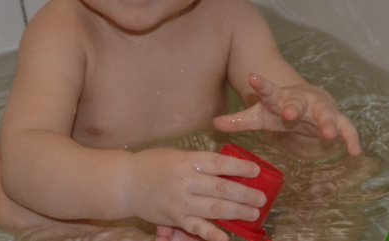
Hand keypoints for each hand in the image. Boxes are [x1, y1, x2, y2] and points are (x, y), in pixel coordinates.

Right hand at [120, 147, 266, 240]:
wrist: (126, 182)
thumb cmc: (153, 164)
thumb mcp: (177, 155)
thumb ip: (200, 163)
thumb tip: (229, 170)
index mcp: (188, 161)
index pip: (220, 164)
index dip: (240, 167)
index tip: (256, 171)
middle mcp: (186, 180)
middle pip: (222, 188)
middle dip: (245, 194)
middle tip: (262, 198)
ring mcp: (180, 201)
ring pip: (214, 208)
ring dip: (237, 212)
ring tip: (254, 213)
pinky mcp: (175, 218)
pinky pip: (196, 227)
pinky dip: (211, 234)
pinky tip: (225, 237)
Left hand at [213, 74, 361, 156]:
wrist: (309, 102)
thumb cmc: (279, 110)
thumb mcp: (259, 116)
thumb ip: (238, 120)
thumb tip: (213, 123)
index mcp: (279, 98)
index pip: (268, 90)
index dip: (260, 85)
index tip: (251, 77)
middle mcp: (301, 101)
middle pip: (297, 102)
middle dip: (293, 107)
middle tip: (289, 114)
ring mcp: (320, 109)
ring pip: (325, 114)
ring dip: (327, 123)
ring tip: (329, 134)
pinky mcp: (336, 120)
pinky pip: (346, 129)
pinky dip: (351, 139)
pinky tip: (355, 152)